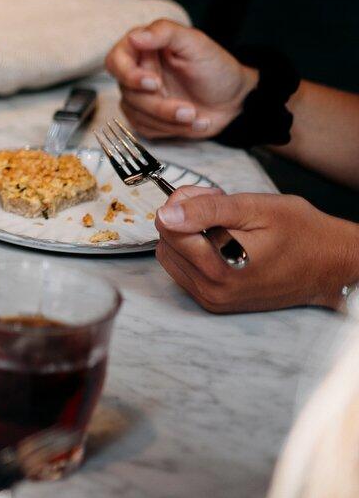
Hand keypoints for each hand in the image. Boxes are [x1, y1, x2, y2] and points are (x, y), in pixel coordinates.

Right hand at [104, 20, 256, 139]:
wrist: (234, 99)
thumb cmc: (216, 68)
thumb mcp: (196, 43)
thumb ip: (165, 33)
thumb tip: (135, 36)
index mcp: (143, 49)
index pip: (116, 61)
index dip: (129, 74)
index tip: (153, 83)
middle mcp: (136, 72)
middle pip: (127, 92)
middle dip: (158, 105)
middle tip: (187, 110)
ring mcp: (139, 96)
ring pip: (136, 113)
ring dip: (169, 119)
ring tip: (197, 116)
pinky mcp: (146, 117)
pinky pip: (144, 128)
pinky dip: (171, 129)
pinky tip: (192, 122)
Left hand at [155, 186, 358, 312]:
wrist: (331, 264)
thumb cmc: (302, 234)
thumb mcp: (256, 208)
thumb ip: (207, 210)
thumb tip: (166, 213)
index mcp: (219, 268)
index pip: (166, 227)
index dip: (184, 203)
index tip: (211, 196)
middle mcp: (211, 290)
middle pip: (166, 241)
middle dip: (184, 218)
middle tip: (220, 208)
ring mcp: (212, 299)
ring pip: (172, 256)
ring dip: (189, 235)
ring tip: (225, 226)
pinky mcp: (215, 301)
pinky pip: (184, 271)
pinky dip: (196, 252)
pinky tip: (224, 243)